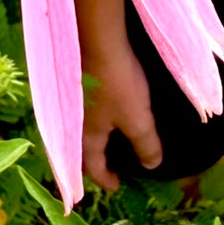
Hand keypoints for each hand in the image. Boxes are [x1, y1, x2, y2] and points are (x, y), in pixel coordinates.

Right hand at [82, 42, 162, 189]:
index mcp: (87, 138)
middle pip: (82, 151)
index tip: (117, 186)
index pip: (93, 168)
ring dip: (93, 139)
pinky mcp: (74, 83)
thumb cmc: (117, 84)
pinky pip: (82, 111)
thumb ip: (146, 144)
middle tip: (110, 165)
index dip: (106, 179)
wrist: (96, 38)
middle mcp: (74, 125)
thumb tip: (151, 165)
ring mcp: (72, 103)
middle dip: (95, 161)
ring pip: (81, 130)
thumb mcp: (138, 118)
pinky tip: (102, 109)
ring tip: (108, 138)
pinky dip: (92, 119)